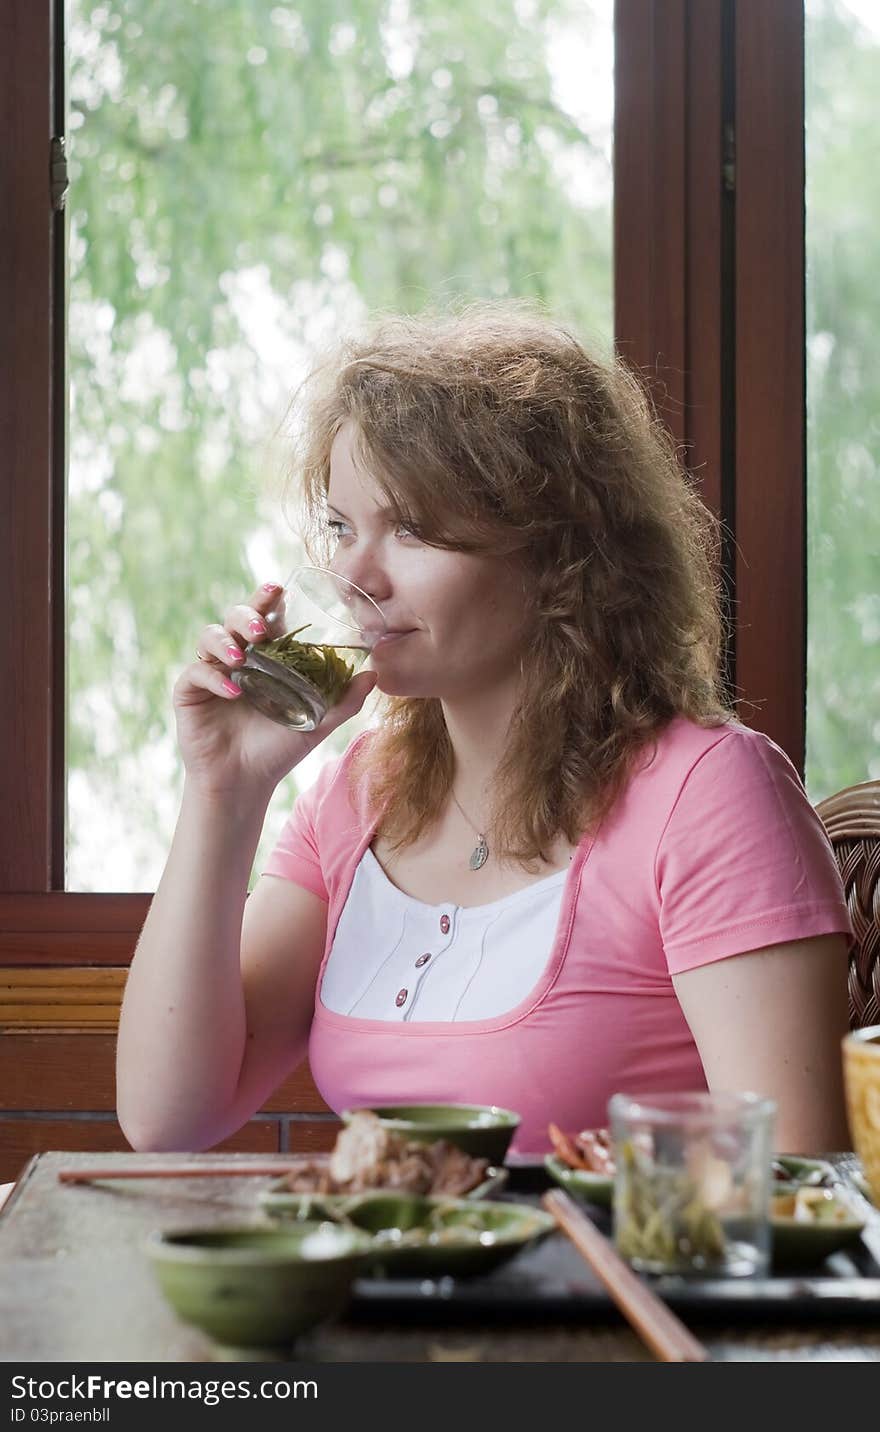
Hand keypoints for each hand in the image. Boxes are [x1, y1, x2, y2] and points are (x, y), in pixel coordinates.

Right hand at [173, 581, 376, 798]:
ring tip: (242, 657)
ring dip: (225, 641)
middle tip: (260, 629)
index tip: (277, 587)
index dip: (266, 598)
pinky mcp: (189, 692)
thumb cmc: (279, 749)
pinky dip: (214, 678)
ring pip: (209, 636)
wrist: (246, 782)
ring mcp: (211, 672)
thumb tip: (375, 674)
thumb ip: (345, 700)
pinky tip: (233, 691)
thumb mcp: (318, 723)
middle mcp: (236, 657)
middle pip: (233, 617)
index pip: (264, 616)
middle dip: (245, 614)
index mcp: (264, 656)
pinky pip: (196, 673)